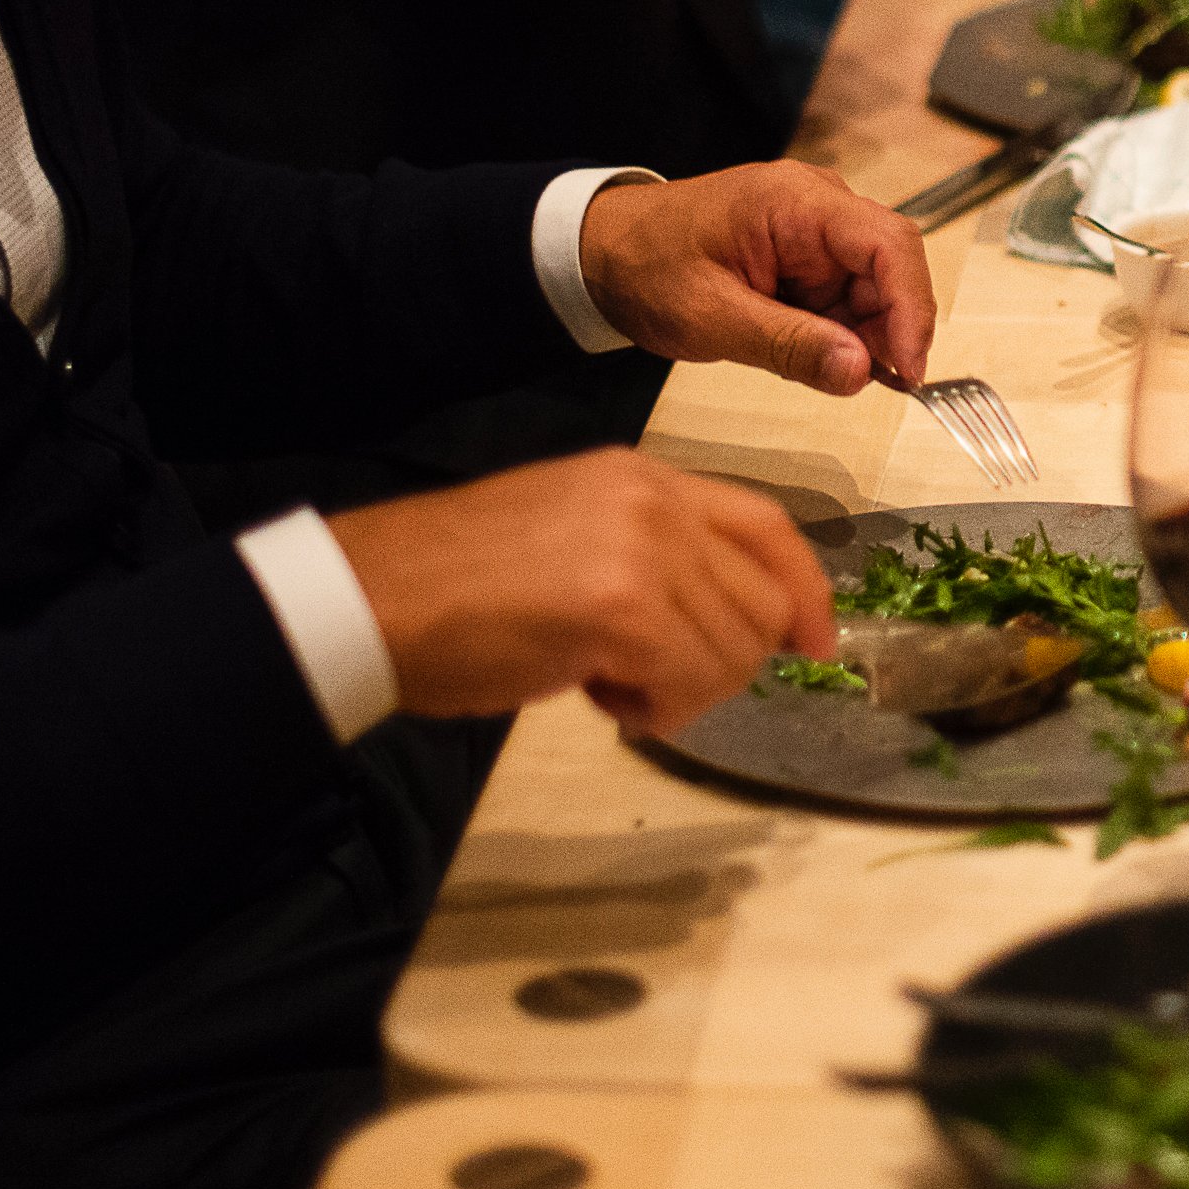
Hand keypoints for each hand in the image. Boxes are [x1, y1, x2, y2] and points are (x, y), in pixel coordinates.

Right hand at [332, 449, 837, 735]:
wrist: (371, 598)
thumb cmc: (451, 585)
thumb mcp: (570, 535)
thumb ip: (653, 557)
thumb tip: (721, 617)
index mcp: (643, 478)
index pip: (767, 526)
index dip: (803, 590)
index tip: (816, 641)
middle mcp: (654, 502)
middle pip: (762, 598)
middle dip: (728, 661)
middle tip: (650, 681)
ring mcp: (644, 550)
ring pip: (735, 648)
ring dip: (685, 691)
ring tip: (610, 683)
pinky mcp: (623, 608)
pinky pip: (692, 681)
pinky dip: (658, 710)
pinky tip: (598, 695)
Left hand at [580, 159, 937, 394]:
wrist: (601, 252)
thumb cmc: (646, 267)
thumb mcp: (711, 317)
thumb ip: (789, 346)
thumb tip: (862, 372)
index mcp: (797, 203)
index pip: (890, 244)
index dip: (912, 308)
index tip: (909, 368)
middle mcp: (819, 206)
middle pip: (891, 268)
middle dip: (888, 330)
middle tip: (870, 383)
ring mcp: (816, 231)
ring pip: (874, 289)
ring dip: (861, 337)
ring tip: (818, 368)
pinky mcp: (809, 257)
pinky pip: (847, 297)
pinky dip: (840, 335)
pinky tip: (813, 357)